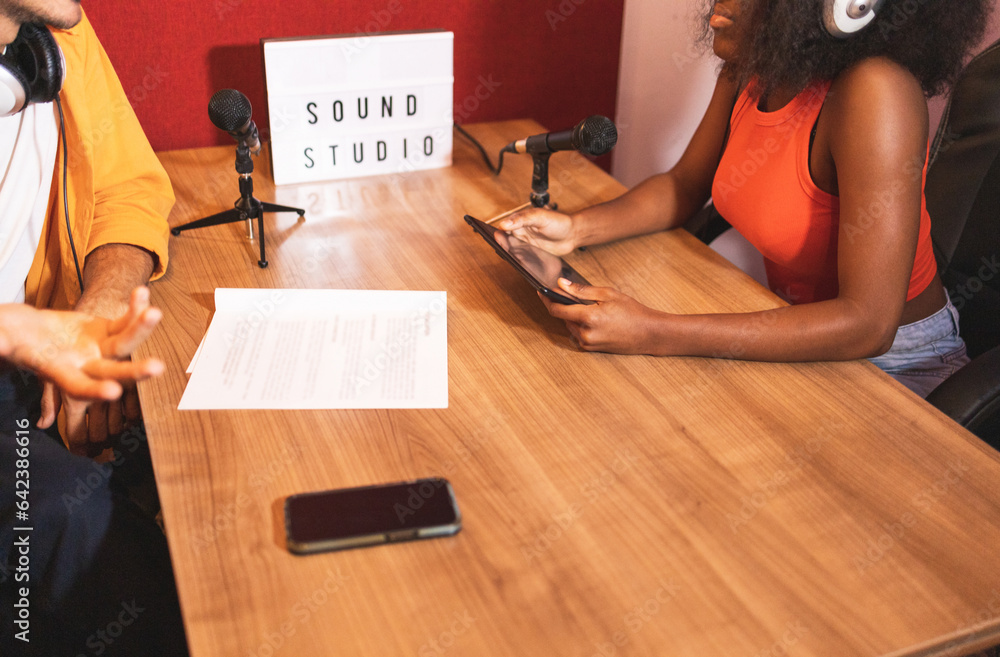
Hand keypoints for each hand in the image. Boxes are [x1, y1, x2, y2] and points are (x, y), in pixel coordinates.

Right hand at [17, 287, 164, 454]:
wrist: (28, 330)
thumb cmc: (10, 338)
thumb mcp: (5, 339)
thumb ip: (2, 342)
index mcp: (59, 372)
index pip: (77, 387)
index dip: (93, 390)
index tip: (112, 392)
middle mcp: (85, 364)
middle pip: (113, 370)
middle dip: (134, 371)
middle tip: (157, 368)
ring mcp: (100, 348)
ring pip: (125, 342)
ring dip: (142, 328)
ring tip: (154, 313)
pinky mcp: (107, 330)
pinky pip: (125, 320)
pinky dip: (134, 307)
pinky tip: (142, 292)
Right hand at [494, 207, 577, 255]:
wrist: (572, 235)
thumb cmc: (558, 222)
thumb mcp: (540, 217)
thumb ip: (522, 219)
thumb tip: (504, 224)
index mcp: (520, 220)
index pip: (504, 227)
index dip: (498, 233)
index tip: (494, 237)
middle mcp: (520, 232)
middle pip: (505, 240)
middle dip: (501, 245)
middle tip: (501, 250)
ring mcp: (525, 243)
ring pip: (511, 250)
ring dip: (509, 254)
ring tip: (508, 258)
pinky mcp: (531, 254)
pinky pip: (521, 258)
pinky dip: (518, 261)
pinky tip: (518, 264)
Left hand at [539, 278, 669, 354]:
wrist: (649, 334)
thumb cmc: (632, 312)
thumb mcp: (608, 294)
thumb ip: (581, 290)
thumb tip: (561, 284)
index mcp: (588, 318)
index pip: (557, 309)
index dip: (547, 299)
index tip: (541, 291)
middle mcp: (585, 333)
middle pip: (563, 318)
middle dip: (564, 306)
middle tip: (570, 294)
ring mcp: (588, 343)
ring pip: (570, 326)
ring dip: (572, 316)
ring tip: (588, 307)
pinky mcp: (592, 349)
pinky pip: (578, 334)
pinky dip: (580, 325)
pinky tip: (594, 319)